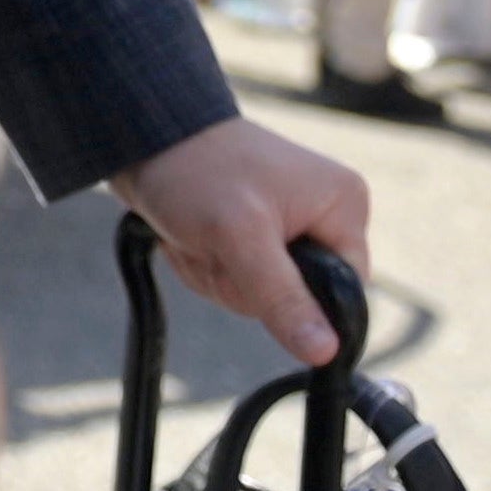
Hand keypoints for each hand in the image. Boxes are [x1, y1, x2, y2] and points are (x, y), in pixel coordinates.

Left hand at [111, 115, 372, 367]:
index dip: (298, 303)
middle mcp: (326, 214)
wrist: (144, 137)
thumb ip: (285, 298)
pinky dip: (209, 269)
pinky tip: (192, 240)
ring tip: (198, 236)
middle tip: (215, 246)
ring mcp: (291, 223)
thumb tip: (328, 353)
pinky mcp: (258, 231)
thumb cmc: (196, 172)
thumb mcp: (240, 239)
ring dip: (219, 277)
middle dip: (244, 286)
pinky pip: (241, 281)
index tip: (253, 274)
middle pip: (299, 300)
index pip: (345, 294)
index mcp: (344, 206)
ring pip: (263, 296)